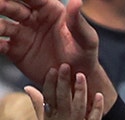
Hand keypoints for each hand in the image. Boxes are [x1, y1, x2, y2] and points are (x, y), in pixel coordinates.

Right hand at [0, 0, 115, 110]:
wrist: (77, 79)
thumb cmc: (85, 54)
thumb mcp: (87, 38)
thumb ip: (78, 21)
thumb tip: (77, 1)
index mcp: (48, 10)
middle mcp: (32, 19)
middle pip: (12, 7)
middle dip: (4, 5)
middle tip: (0, 5)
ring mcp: (22, 35)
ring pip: (3, 25)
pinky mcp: (15, 51)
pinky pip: (1, 45)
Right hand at [25, 65, 102, 119]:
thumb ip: (39, 106)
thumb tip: (28, 87)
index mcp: (50, 119)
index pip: (48, 97)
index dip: (50, 83)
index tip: (52, 68)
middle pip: (62, 99)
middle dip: (63, 82)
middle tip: (66, 65)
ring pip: (78, 107)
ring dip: (80, 91)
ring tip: (81, 76)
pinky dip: (96, 108)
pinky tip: (98, 95)